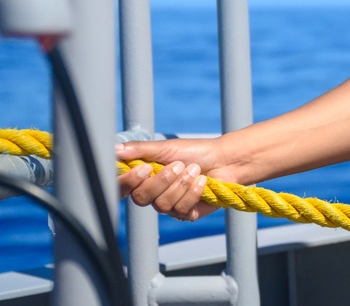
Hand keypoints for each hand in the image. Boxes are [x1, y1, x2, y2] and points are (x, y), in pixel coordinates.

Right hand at [116, 138, 234, 221]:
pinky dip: (193, 192)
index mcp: (144, 177)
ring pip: (162, 205)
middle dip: (162, 180)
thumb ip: (140, 149)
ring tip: (195, 170)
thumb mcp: (166, 147)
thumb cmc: (194, 151)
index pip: (122, 188)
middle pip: (141, 199)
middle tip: (179, 165)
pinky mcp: (186, 214)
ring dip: (182, 184)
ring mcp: (169, 205)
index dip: (128, 182)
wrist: (224, 160)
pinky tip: (203, 182)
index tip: (145, 168)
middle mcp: (153, 193)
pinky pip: (181, 210)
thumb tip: (114, 150)